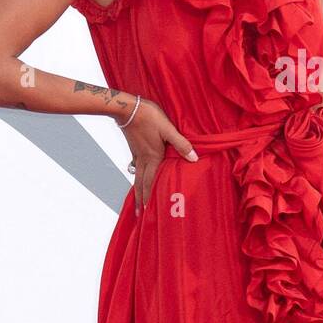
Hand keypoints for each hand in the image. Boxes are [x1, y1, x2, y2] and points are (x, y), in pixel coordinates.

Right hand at [118, 96, 196, 215]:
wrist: (128, 108)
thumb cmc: (149, 117)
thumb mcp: (168, 129)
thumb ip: (181, 144)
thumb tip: (194, 158)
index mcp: (153, 157)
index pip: (150, 182)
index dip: (149, 197)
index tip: (146, 211)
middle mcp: (144, 159)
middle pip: (140, 183)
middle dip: (140, 199)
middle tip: (139, 214)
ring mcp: (137, 154)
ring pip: (137, 175)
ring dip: (137, 189)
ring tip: (137, 198)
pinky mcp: (134, 147)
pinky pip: (136, 166)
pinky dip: (137, 174)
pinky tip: (138, 173)